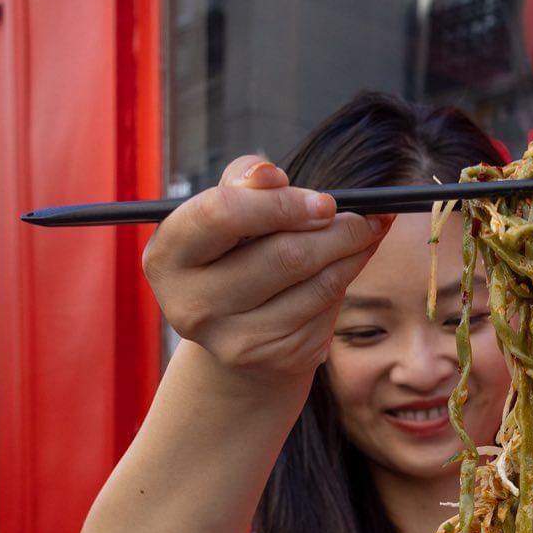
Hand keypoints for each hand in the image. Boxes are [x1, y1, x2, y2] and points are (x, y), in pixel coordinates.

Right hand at [141, 155, 390, 391]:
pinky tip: (348, 265)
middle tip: (364, 216)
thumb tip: (271, 175)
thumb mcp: (227, 212)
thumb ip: (244, 182)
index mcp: (168, 255)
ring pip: (317, 285)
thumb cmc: (233, 252)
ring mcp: (234, 340)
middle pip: (283, 256)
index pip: (222, 214)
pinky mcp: (274, 358)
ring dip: (351, 253)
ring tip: (364, 233)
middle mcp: (192, 304)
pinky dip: (345, 282)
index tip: (324, 200)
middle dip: (335, 230)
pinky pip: (326, 311)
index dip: (280, 203)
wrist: (237, 331)